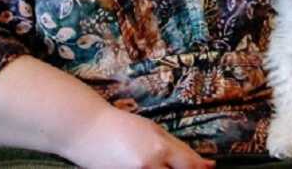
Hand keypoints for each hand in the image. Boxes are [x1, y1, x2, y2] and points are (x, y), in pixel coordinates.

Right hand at [66, 106, 213, 168]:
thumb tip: (205, 164)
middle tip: (179, 167)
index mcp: (159, 149)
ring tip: (161, 165)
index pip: (190, 167)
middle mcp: (148, 166)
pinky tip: (151, 168)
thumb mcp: (154, 131)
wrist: (86, 131)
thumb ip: (179, 149)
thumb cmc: (122, 126)